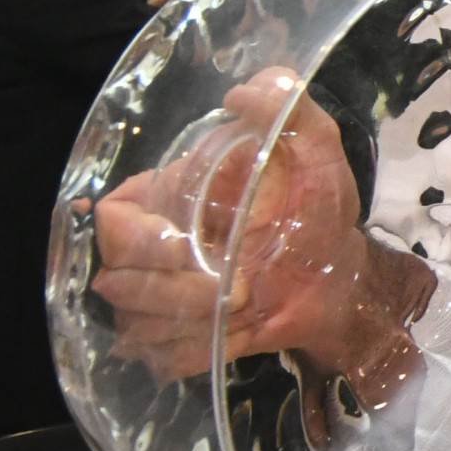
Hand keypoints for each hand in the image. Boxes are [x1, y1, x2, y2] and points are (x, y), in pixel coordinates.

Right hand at [86, 70, 397, 381]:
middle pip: (116, 277)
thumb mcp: (318, 153)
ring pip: (132, 323)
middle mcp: (148, 249)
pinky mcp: (175, 342)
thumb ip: (288, 110)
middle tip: (237, 289)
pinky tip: (235, 335)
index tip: (191, 248)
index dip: (142, 240)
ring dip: (189, 322)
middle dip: (173, 291)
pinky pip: (159, 357)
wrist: (338, 282)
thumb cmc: (317, 212)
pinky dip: (196, 351)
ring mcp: (155, 299)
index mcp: (166, 199)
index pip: (112, 219)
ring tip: (244, 306)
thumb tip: (244, 92)